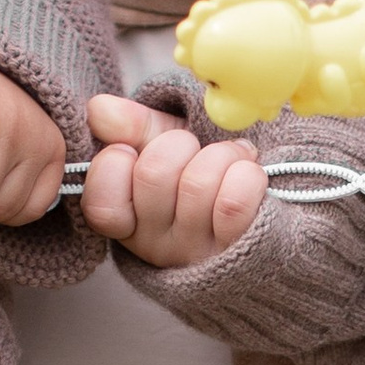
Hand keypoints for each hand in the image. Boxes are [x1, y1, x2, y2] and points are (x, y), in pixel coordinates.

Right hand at [80, 93, 265, 266]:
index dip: (115, 163)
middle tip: (195, 149)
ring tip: (231, 159)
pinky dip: (246, 173)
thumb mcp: (162, 145)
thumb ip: (129, 127)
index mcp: (126, 222)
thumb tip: (99, 110)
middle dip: (179, 144)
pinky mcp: (239, 251)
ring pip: (197, 183)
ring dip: (221, 154)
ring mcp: (196, 253)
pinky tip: (248, 174)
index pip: (101, 204)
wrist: (266, 200)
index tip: (133, 151)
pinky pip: (234, 201)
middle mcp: (155, 247)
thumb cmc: (203, 171)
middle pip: (153, 175)